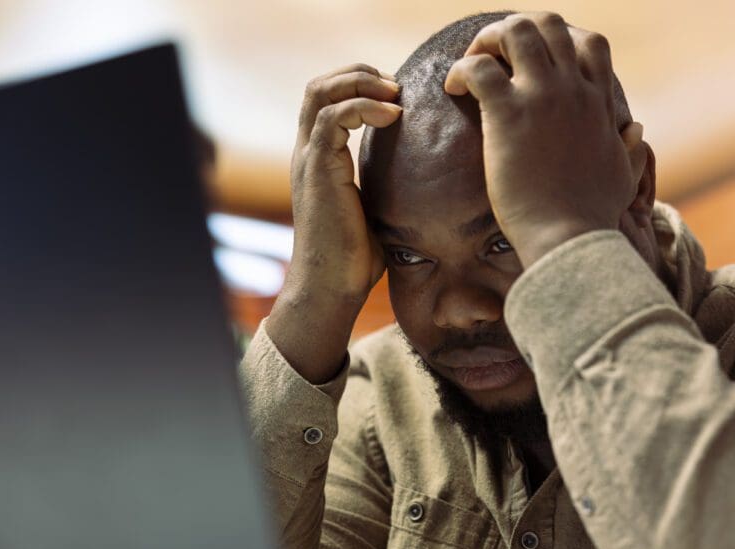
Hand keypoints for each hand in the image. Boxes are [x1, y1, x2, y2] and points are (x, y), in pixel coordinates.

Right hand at [267, 64, 401, 381]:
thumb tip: (426, 185)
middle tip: (394, 86)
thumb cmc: (354, 260)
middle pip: (318, 87)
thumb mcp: (375, 213)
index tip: (395, 96)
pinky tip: (394, 117)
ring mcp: (309, 159)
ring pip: (320, 93)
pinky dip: (364, 107)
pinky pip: (334, 118)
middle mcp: (308, 153)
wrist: (331, 288)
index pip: (326, 101)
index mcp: (318, 159)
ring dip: (361, 83)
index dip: (358, 86)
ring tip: (395, 94)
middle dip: (357, 74)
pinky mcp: (318, 169)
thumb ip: (386, 189)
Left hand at [444, 12, 644, 267]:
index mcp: (598, 103)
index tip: (536, 64)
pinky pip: (478, 67)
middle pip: (549, 23)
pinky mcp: (508, 114)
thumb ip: (632, 151)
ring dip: (487, 40)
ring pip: (514, 30)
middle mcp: (573, 90)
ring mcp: (541, 98)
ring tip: (471, 66)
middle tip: (496, 58)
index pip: (590, 43)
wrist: (569, 239)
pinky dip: (461, 70)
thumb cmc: (592, 216)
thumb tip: (637, 130)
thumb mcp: (624, 177)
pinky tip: (454, 91)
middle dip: (518, 30)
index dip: (560, 41)